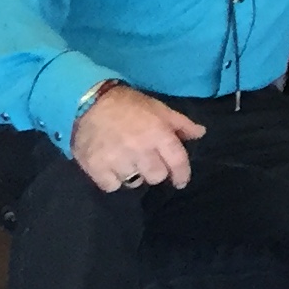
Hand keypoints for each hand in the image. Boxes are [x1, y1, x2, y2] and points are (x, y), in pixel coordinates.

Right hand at [70, 85, 203, 193]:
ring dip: (133, 175)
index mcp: (158, 134)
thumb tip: (200, 133)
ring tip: (127, 162)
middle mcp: (140, 150)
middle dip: (155, 172)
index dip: (182, 175)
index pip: (177, 162)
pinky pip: (112, 186)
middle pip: (156, 176)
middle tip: (147, 163)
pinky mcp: (96, 168)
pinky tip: (111, 168)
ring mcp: (118, 160)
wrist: (88, 102)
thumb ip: (181, 124)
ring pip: (134, 183)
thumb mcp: (159, 108)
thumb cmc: (128, 104)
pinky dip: (112, 180)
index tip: (180, 181)